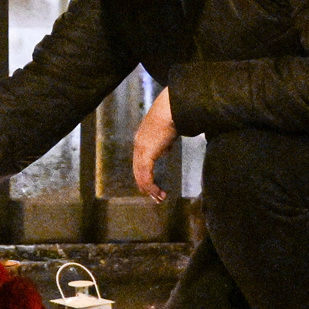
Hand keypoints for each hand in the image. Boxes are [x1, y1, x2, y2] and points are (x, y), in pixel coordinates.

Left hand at [131, 87, 177, 203]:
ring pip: (141, 176)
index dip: (143, 176)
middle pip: (138, 171)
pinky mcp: (146, 154)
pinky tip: (157, 191)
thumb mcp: (165, 133)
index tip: (149, 186)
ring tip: (159, 198)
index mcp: (141, 140)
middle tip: (154, 197)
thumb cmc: (171, 117)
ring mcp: (141, 150)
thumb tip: (165, 151)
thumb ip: (163, 143)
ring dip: (150, 189)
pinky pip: (146, 175)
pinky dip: (151, 185)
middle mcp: (138, 146)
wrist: (170, 110)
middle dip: (145, 186)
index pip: (138, 163)